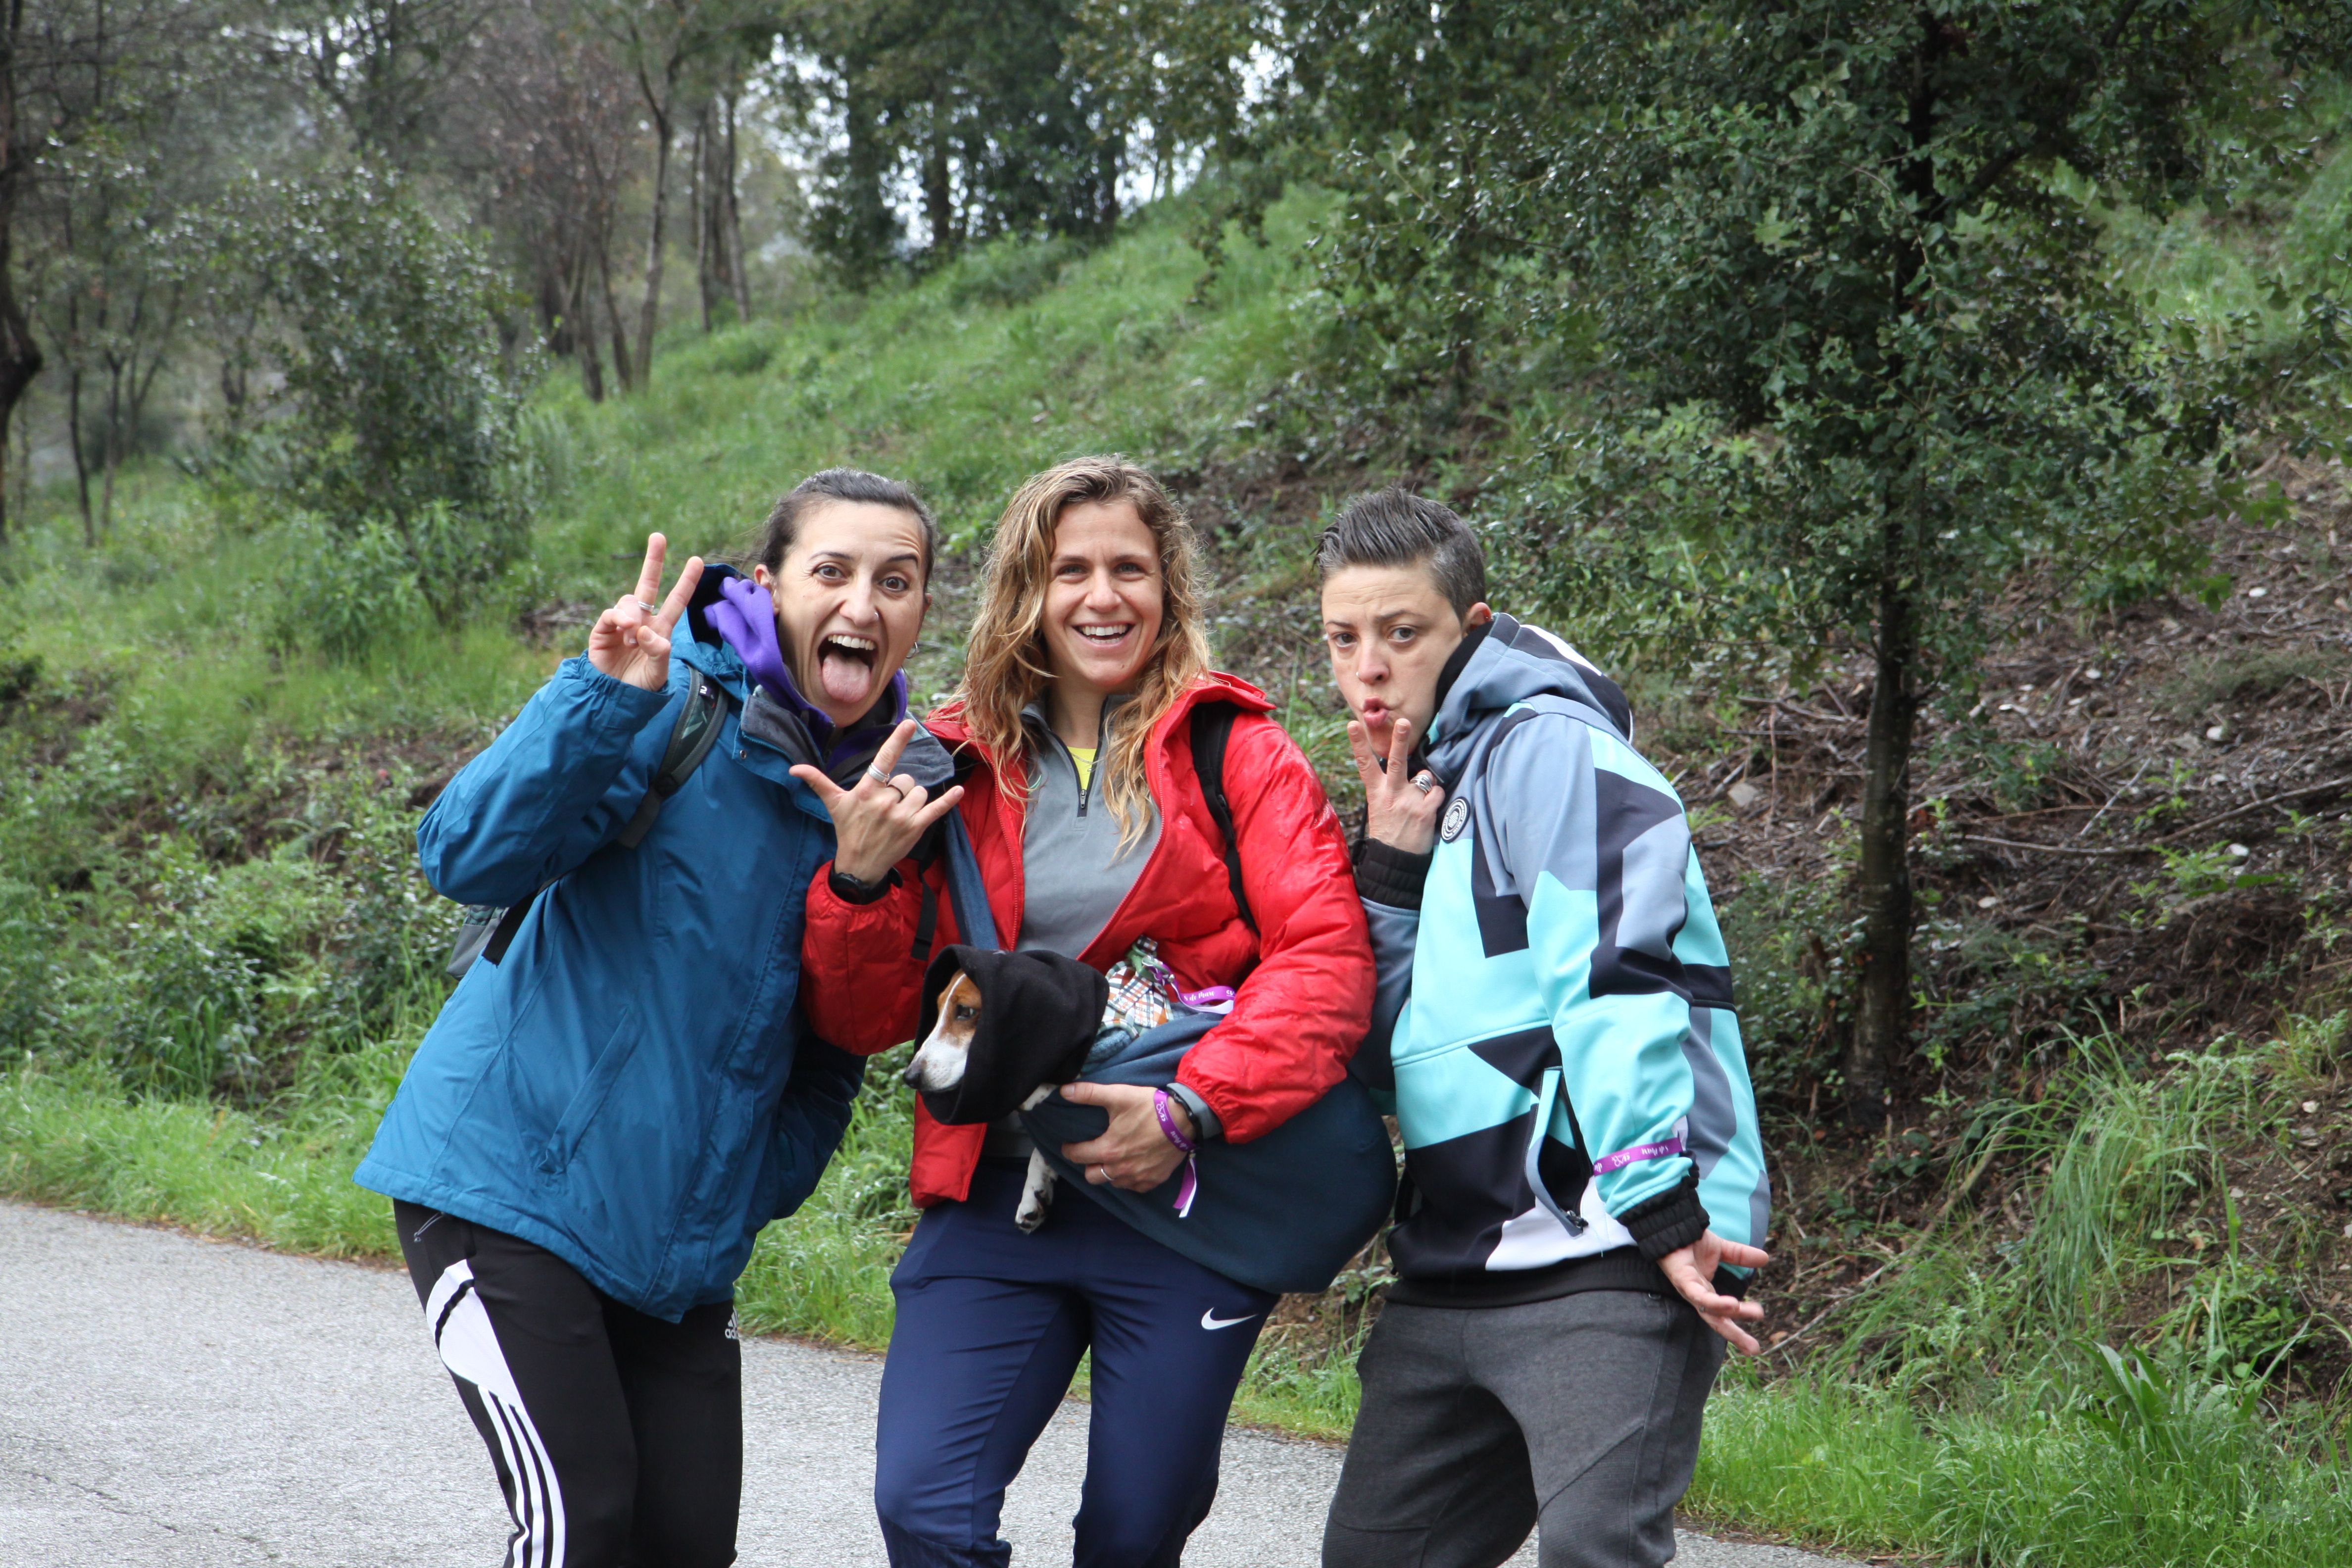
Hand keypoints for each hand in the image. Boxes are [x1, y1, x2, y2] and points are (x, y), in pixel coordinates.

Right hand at [589, 533, 704, 690]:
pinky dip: (620, 618)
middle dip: (653, 561)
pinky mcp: (603, 630)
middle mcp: (642, 621)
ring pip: (630, 600)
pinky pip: (611, 613)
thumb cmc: (640, 686)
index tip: (697, 560)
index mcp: (661, 629)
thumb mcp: (658, 673)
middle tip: (658, 537)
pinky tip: (626, 630)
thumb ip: (658, 652)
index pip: (676, 601)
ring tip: (634, 639)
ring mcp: (622, 624)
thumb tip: (644, 630)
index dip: (686, 582)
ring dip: (634, 615)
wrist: (614, 699)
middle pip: (648, 585)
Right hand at [790, 719, 964, 883]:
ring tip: (898, 815)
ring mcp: (902, 815)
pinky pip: (937, 809)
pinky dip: (949, 800)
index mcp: (866, 790)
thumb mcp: (833, 804)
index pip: (884, 760)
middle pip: (905, 780)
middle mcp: (885, 801)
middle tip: (886, 807)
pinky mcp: (916, 828)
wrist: (859, 865)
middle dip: (899, 790)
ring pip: (919, 792)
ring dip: (912, 800)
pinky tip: (959, 791)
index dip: (897, 740)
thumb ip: (818, 781)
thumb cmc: (847, 830)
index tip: (910, 723)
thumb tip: (793, 769)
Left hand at [1060, 1083, 1188, 1191]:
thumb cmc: (1150, 1107)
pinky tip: (1132, 1166)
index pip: (1077, 1156)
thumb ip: (1089, 1093)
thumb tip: (1064, 1090)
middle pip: (1091, 1176)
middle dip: (1088, 1165)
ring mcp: (1138, 1177)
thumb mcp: (1118, 1095)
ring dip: (1109, 1172)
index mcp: (1108, 1149)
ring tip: (1113, 1158)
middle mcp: (1120, 1169)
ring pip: (1112, 1183)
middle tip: (1093, 1152)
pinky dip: (1129, 1179)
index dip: (1069, 1149)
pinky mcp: (1153, 1180)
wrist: (1184, 1119)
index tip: (1070, 1145)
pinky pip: (1133, 1187)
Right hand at [1348, 715, 1443, 853]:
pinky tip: (1427, 811)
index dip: (1358, 742)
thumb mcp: (1380, 807)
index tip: (1353, 724)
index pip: (1364, 763)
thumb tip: (1413, 770)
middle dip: (1400, 739)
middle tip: (1404, 721)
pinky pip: (1438, 792)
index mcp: (1376, 792)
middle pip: (1397, 761)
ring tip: (1418, 803)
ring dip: (1426, 786)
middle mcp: (1391, 794)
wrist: (1395, 861)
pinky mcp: (1425, 811)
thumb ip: (1392, 787)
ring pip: (1425, 777)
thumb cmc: (1389, 831)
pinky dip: (1435, 799)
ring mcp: (1408, 802)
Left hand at [1656, 1230, 1770, 1353]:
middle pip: (1717, 1320)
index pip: (1724, 1315)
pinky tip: (1731, 1304)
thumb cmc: (1690, 1241)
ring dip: (1729, 1315)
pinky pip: (1698, 1295)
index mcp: (1706, 1291)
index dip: (1738, 1330)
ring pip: (1709, 1309)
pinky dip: (1713, 1302)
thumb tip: (1766, 1259)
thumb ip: (1741, 1256)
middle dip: (1734, 1335)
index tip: (1755, 1348)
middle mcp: (1697, 1295)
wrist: (1672, 1226)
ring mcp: (1689, 1289)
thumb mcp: (1722, 1249)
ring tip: (1750, 1314)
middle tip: (1754, 1349)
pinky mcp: (1682, 1280)